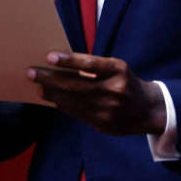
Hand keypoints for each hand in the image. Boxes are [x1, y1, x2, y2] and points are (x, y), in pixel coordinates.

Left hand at [28, 51, 165, 135]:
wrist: (148, 110)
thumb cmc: (126, 82)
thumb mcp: (116, 69)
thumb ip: (93, 68)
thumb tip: (61, 66)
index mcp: (118, 71)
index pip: (91, 64)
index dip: (70, 60)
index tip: (50, 56)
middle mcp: (114, 90)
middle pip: (77, 85)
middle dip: (51, 79)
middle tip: (32, 73)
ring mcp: (108, 109)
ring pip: (74, 101)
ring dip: (53, 94)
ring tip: (38, 87)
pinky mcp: (103, 124)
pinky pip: (77, 113)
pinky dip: (63, 105)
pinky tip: (53, 99)